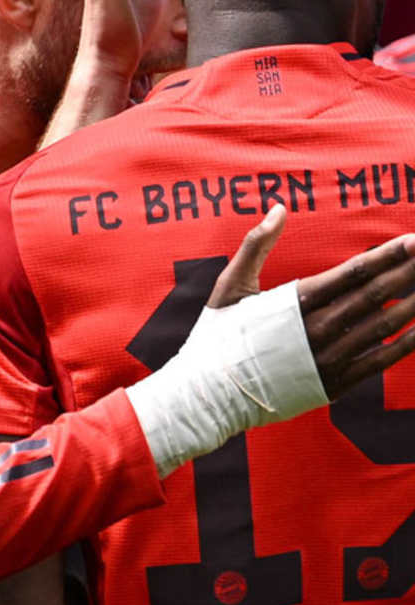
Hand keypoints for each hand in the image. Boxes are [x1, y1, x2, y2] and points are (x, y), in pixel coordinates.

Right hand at [208, 205, 414, 399]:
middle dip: (409, 272)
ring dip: (413, 304)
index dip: (387, 255)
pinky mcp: (333, 384)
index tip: (414, 241)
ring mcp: (328, 358)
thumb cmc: (218, 335)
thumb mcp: (229, 284)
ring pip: (382, 326)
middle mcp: (317, 329)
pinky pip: (378, 362)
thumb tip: (278, 209)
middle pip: (375, 294)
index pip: (352, 272)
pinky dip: (404, 344)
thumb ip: (255, 244)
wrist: (210, 395)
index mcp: (294, 301)